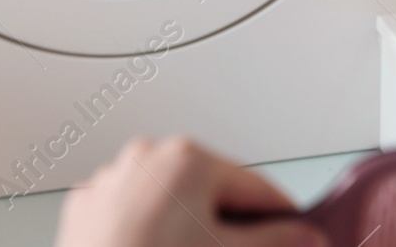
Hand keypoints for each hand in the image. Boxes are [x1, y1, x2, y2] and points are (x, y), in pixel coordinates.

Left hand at [54, 137, 328, 246]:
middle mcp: (147, 157)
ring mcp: (113, 180)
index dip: (285, 216)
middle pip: (214, 191)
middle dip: (232, 223)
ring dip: (192, 226)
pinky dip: (152, 230)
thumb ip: (276, 240)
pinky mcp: (88, 207)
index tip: (300, 233)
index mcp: (187, 158)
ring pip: (173, 201)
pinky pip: (136, 211)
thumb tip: (306, 236)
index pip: (258, 187)